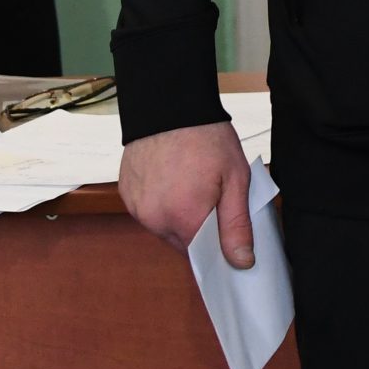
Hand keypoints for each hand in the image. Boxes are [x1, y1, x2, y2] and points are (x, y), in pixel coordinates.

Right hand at [119, 121, 253, 264]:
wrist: (169, 105)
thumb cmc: (207, 139)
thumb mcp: (235, 179)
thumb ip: (236, 225)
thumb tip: (241, 263)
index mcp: (184, 219)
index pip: (202, 256)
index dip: (217, 248)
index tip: (228, 234)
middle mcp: (154, 219)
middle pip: (182, 242)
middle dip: (199, 229)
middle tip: (214, 198)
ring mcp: (137, 207)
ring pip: (164, 227)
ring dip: (179, 217)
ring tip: (192, 185)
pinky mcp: (126, 194)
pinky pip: (149, 211)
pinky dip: (162, 203)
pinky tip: (173, 180)